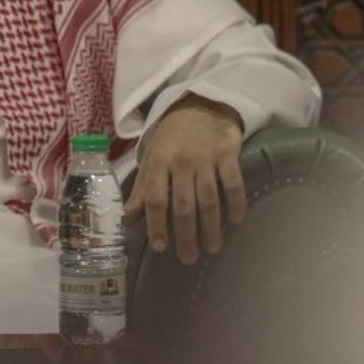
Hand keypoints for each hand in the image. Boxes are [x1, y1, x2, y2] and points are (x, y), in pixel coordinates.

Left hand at [124, 94, 245, 264]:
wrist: (199, 105)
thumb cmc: (170, 139)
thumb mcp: (151, 160)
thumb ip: (142, 190)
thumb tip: (127, 220)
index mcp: (158, 163)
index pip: (156, 199)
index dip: (157, 224)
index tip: (161, 247)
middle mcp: (181, 162)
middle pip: (183, 205)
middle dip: (185, 234)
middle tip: (189, 259)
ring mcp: (206, 158)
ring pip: (208, 198)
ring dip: (211, 227)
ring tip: (212, 249)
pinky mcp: (228, 153)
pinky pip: (233, 182)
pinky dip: (236, 202)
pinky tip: (236, 221)